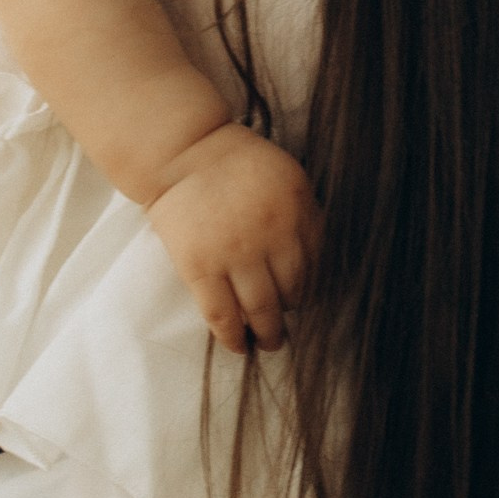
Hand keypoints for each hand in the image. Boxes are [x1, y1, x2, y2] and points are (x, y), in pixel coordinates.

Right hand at [146, 124, 319, 355]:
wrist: (182, 151)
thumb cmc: (235, 163)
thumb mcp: (287, 177)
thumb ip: (305, 215)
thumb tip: (316, 262)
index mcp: (297, 209)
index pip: (317, 263)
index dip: (312, 285)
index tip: (304, 296)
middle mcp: (271, 234)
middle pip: (293, 290)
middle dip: (292, 310)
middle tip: (286, 321)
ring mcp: (234, 253)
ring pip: (262, 310)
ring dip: (269, 334)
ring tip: (269, 343)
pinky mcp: (200, 267)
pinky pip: (221, 314)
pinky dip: (232, 336)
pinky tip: (238, 346)